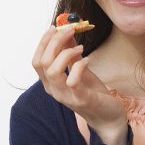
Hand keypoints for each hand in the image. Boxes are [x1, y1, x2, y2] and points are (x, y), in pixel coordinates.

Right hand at [32, 26, 126, 144]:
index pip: (36, 60)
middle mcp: (53, 90)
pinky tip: (87, 60)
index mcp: (50, 83)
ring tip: (80, 48)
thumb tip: (66, 33)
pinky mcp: (80, 99)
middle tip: (71, 31)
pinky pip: (72, 80)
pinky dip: (79, 65)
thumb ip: (71, 53)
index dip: (43, 42)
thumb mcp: (80, 69)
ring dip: (66, 53)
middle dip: (55, 41)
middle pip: (43, 62)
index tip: (55, 28)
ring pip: (52, 70)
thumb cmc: (93, 93)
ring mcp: (65, 96)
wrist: (108, 116)